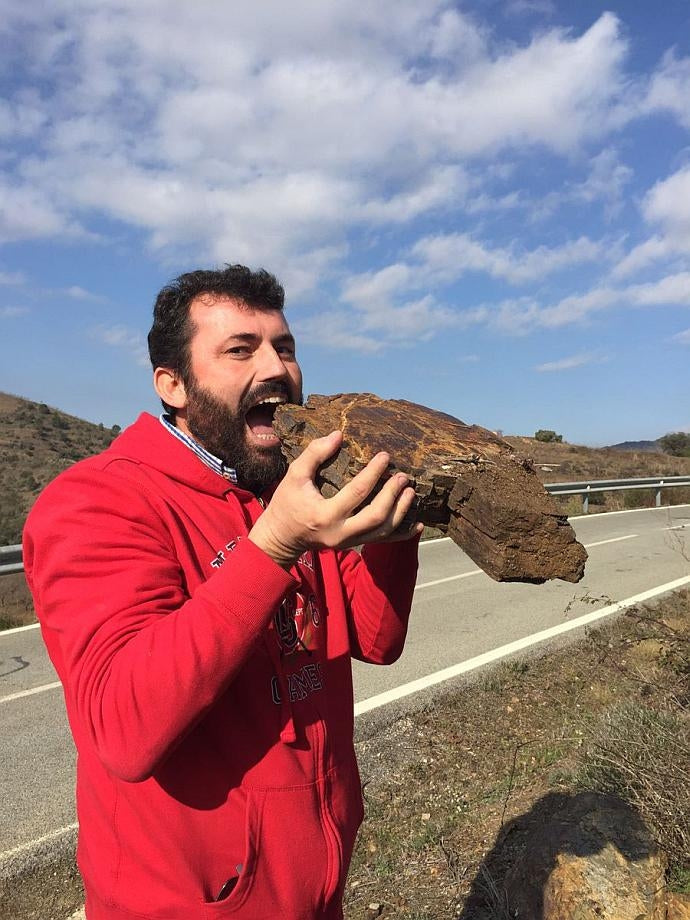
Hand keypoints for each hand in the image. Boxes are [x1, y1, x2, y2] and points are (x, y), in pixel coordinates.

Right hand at [248, 430, 421, 567]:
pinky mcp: (352, 545)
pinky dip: (401, 535)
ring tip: (410, 492)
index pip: (357, 492)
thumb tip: (338, 435)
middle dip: (393, 496)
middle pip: (376, 516)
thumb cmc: (286, 503)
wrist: (281, 537)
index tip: (385, 456)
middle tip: (403, 477)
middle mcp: (340, 532)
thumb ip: (314, 454)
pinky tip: (417, 525)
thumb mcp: (294, 476)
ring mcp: (348, 542)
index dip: (374, 473)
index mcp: (325, 514)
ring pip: (382, 531)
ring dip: (400, 511)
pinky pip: (382, 542)